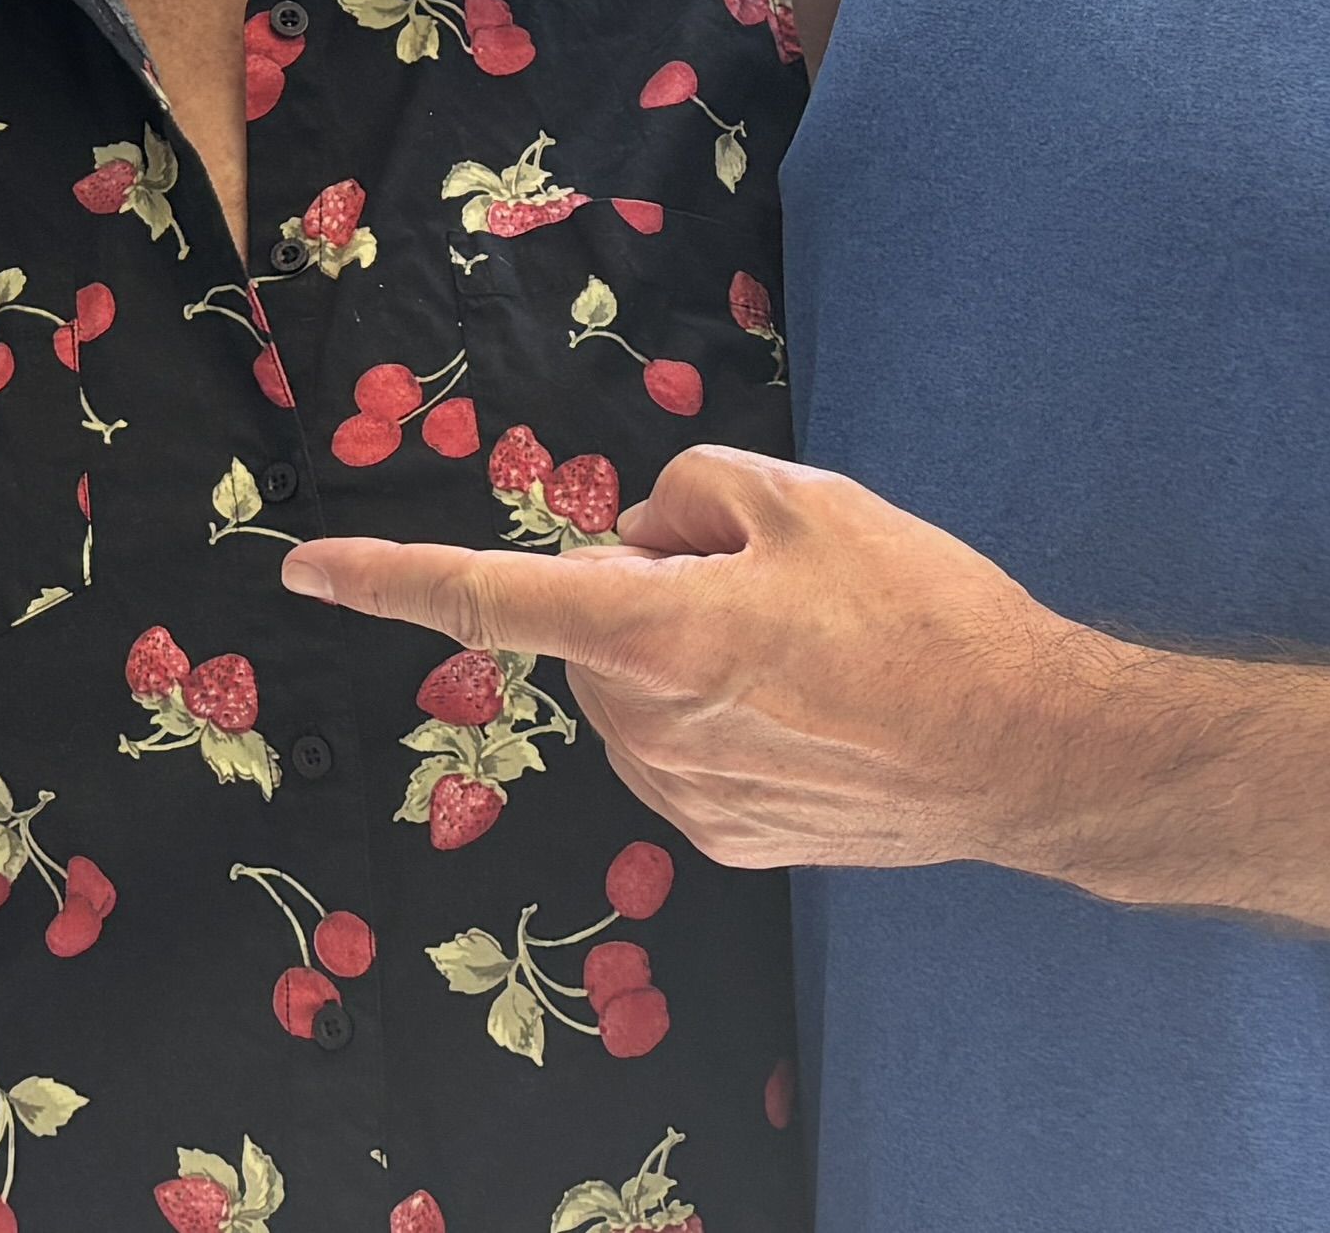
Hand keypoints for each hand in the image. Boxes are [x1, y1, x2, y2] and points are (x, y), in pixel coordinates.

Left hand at [276, 447, 1139, 874]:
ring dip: (683, 658)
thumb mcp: (807, 499)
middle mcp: (647, 724)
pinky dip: (719, 719)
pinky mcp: (723, 839)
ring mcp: (682, 794)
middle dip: (645, 589)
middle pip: (592, 625)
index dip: (387, 578)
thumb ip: (690, 492)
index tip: (303, 571)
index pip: (487, 597)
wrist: (1026, 752)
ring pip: (633, 690)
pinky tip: (812, 716)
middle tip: (766, 586)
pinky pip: (679, 749)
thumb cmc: (923, 613)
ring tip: (809, 657)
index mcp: (651, 631)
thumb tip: (641, 534)